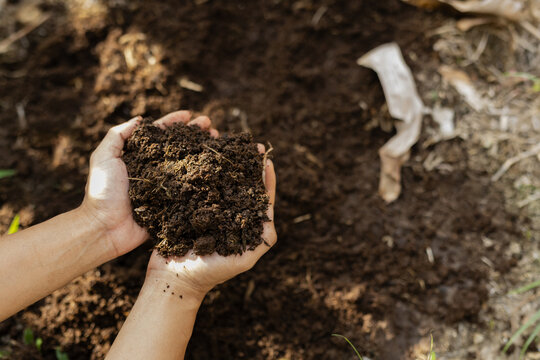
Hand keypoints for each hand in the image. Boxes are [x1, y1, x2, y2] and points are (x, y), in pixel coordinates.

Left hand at [81, 110, 215, 257]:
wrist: (105, 227)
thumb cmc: (102, 192)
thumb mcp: (103, 158)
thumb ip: (118, 135)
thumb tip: (140, 118)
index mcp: (139, 156)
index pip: (160, 134)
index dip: (174, 122)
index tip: (189, 114)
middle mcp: (154, 169)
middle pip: (178, 147)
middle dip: (195, 135)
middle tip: (211, 126)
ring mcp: (165, 186)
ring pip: (188, 165)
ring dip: (202, 153)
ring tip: (217, 143)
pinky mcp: (172, 203)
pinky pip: (190, 189)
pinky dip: (202, 180)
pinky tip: (215, 170)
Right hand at [144, 117, 276, 300]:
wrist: (173, 279)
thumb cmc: (211, 273)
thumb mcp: (244, 259)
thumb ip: (262, 239)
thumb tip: (271, 212)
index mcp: (245, 226)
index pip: (259, 198)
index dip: (264, 178)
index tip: (266, 158)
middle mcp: (229, 215)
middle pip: (241, 186)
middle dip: (246, 165)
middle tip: (249, 145)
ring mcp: (209, 211)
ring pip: (220, 182)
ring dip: (225, 164)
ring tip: (228, 144)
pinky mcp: (189, 208)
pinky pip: (199, 186)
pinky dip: (203, 171)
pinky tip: (204, 156)